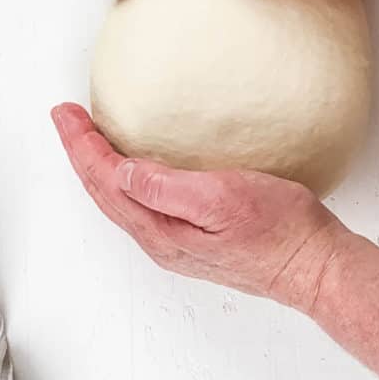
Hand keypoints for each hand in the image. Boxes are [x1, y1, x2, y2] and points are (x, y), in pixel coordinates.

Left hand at [51, 103, 363, 312]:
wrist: (313, 265)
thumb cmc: (278, 232)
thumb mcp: (222, 199)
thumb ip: (167, 188)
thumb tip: (122, 172)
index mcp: (160, 229)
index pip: (104, 181)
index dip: (81, 145)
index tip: (66, 114)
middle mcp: (160, 239)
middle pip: (103, 192)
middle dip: (80, 152)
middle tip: (66, 118)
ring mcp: (175, 241)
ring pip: (119, 200)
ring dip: (98, 167)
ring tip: (86, 139)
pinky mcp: (193, 237)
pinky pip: (141, 204)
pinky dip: (123, 179)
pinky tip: (131, 168)